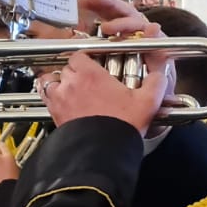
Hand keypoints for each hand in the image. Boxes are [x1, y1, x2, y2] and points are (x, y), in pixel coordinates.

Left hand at [38, 50, 172, 133]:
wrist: (103, 152)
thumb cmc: (122, 126)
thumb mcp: (147, 102)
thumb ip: (156, 82)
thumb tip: (161, 74)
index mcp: (90, 75)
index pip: (79, 55)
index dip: (85, 58)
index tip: (93, 64)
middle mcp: (71, 83)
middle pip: (66, 67)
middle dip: (74, 71)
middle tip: (86, 79)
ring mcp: (59, 99)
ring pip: (50, 80)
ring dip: (58, 81)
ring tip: (68, 87)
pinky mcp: (54, 114)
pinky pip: (46, 97)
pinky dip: (51, 95)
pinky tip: (61, 100)